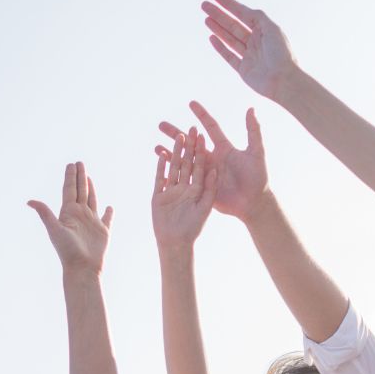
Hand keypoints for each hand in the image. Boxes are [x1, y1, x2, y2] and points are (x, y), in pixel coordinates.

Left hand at [28, 162, 112, 274]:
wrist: (82, 268)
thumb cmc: (67, 251)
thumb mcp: (54, 229)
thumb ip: (44, 213)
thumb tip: (29, 201)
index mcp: (68, 212)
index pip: (69, 190)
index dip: (70, 176)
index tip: (72, 164)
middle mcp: (79, 215)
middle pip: (80, 191)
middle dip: (80, 177)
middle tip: (79, 163)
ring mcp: (91, 222)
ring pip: (91, 200)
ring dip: (90, 189)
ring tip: (89, 177)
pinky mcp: (102, 231)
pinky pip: (107, 218)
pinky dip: (108, 212)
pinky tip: (109, 207)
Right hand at [151, 126, 216, 250]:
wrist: (177, 243)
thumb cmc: (194, 228)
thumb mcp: (207, 206)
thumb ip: (211, 188)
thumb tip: (215, 169)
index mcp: (198, 187)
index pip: (200, 163)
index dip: (200, 149)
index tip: (201, 133)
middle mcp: (185, 186)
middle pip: (186, 162)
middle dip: (187, 146)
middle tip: (187, 129)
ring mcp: (172, 190)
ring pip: (174, 167)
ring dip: (175, 152)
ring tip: (176, 138)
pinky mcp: (159, 196)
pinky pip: (160, 178)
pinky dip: (161, 167)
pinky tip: (160, 154)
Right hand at [161, 101, 267, 219]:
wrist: (253, 202)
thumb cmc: (258, 178)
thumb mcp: (257, 153)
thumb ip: (253, 131)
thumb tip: (251, 108)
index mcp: (224, 148)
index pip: (210, 127)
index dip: (201, 115)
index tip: (191, 103)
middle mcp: (212, 158)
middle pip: (191, 142)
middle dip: (176, 133)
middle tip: (161, 125)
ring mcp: (206, 172)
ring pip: (184, 159)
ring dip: (170, 152)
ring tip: (155, 145)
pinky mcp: (202, 185)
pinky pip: (185, 177)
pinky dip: (173, 171)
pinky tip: (162, 167)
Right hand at [201, 0, 299, 99]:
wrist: (283, 80)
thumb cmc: (282, 54)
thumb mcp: (272, 29)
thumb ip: (258, 17)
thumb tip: (245, 10)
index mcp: (264, 30)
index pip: (243, 14)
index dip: (229, 5)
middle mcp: (256, 41)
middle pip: (233, 25)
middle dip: (219, 14)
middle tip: (204, 6)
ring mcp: (249, 55)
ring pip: (229, 38)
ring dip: (217, 28)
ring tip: (206, 18)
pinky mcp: (243, 69)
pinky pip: (229, 55)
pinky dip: (220, 47)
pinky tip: (211, 37)